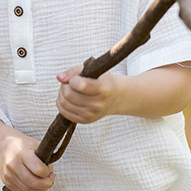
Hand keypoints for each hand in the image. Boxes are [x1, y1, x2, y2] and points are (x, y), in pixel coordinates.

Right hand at [0, 132, 54, 190]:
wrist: (4, 147)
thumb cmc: (24, 146)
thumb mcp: (37, 146)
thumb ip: (46, 159)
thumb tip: (50, 176)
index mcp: (22, 153)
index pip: (39, 169)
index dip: (47, 173)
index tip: (49, 171)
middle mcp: (13, 164)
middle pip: (33, 182)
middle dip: (46, 184)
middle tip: (50, 181)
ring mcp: (8, 174)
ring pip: (28, 189)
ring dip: (40, 189)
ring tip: (43, 182)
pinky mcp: (6, 182)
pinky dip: (31, 190)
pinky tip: (34, 183)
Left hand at [56, 62, 190, 121]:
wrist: (131, 98)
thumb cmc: (114, 79)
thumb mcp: (102, 70)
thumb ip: (80, 70)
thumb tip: (60, 76)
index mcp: (107, 88)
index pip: (86, 86)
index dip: (76, 81)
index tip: (70, 78)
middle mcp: (100, 103)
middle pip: (71, 95)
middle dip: (66, 87)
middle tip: (70, 79)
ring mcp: (93, 114)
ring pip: (66, 104)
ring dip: (63, 95)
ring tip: (71, 87)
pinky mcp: (87, 120)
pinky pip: (66, 113)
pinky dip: (63, 104)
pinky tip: (69, 97)